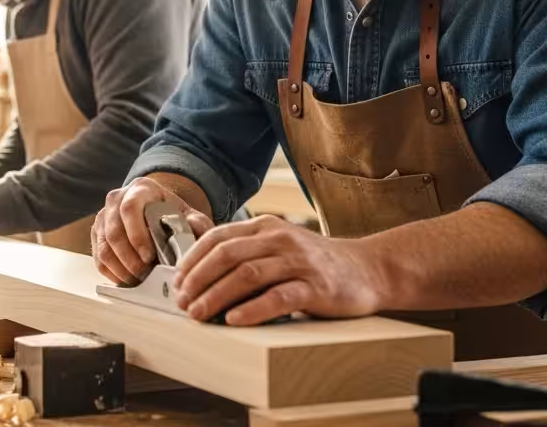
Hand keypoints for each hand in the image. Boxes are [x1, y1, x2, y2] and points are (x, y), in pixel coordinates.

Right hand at [91, 177, 212, 286]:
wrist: (160, 213)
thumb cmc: (175, 216)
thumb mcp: (192, 216)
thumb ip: (198, 224)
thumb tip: (191, 232)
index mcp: (140, 189)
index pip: (129, 209)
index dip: (136, 235)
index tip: (149, 257)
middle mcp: (116, 199)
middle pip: (113, 232)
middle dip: (129, 259)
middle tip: (145, 275)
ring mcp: (104, 217)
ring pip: (103, 247)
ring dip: (120, 269)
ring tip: (138, 279)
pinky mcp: (97, 234)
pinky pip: (99, 258)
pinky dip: (112, 273)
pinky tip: (128, 279)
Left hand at [172, 215, 383, 325]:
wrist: (370, 269)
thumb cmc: (316, 262)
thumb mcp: (278, 244)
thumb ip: (243, 246)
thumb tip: (196, 247)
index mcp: (266, 227)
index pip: (218, 237)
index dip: (193, 260)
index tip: (177, 282)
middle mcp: (280, 239)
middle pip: (228, 255)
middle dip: (199, 279)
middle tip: (183, 302)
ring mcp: (299, 262)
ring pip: (248, 274)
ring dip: (217, 295)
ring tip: (200, 314)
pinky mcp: (316, 287)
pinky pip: (279, 297)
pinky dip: (253, 309)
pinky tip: (235, 320)